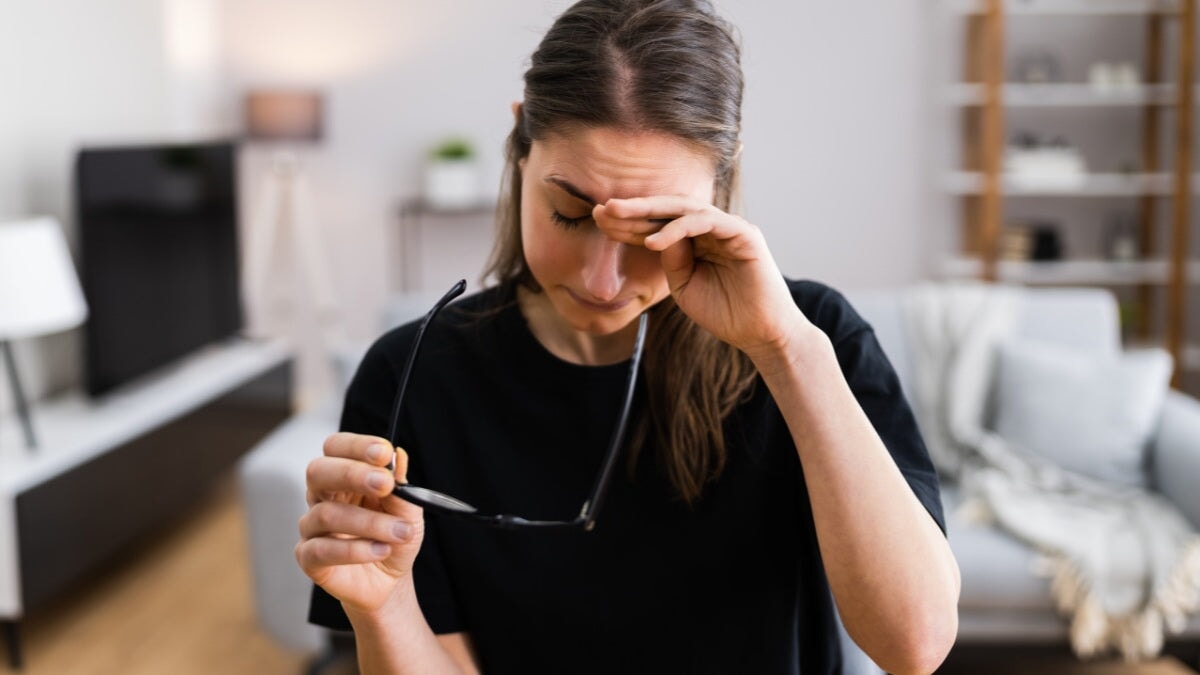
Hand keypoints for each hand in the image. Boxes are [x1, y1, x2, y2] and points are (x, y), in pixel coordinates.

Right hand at [295, 432, 424, 615]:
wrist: (390, 580)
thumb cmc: (395, 537)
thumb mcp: (408, 511)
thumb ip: (402, 487)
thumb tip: (398, 455)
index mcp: (344, 477)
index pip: (336, 447)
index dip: (356, 446)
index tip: (384, 453)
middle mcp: (322, 496)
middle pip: (318, 471)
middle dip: (352, 473)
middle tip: (385, 484)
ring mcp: (311, 527)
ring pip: (327, 514)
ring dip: (369, 522)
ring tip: (400, 532)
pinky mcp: (308, 557)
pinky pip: (323, 550)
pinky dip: (356, 550)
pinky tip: (381, 550)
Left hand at [593, 196, 806, 356]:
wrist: (760, 334)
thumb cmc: (725, 313)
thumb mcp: (684, 287)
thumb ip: (670, 261)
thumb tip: (654, 236)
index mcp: (696, 240)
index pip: (657, 225)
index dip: (628, 223)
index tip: (597, 220)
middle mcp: (712, 228)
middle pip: (667, 210)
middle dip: (633, 208)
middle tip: (601, 208)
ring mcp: (728, 228)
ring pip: (683, 208)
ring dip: (648, 210)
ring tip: (617, 214)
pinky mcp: (743, 234)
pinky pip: (705, 223)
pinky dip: (678, 229)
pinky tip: (652, 241)